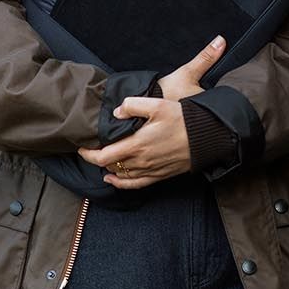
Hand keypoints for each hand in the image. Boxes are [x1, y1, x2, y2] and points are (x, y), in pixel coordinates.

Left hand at [76, 34, 226, 187]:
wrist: (207, 137)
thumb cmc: (183, 119)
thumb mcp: (157, 104)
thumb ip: (132, 106)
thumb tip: (116, 113)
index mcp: (136, 145)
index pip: (103, 156)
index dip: (88, 154)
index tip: (81, 147)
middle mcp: (141, 161)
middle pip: (109, 166)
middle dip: (96, 159)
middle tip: (90, 150)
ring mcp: (150, 170)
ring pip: (121, 175)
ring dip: (108, 169)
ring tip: (100, 161)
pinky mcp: (160, 175)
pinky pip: (135, 184)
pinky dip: (121, 183)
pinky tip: (113, 179)